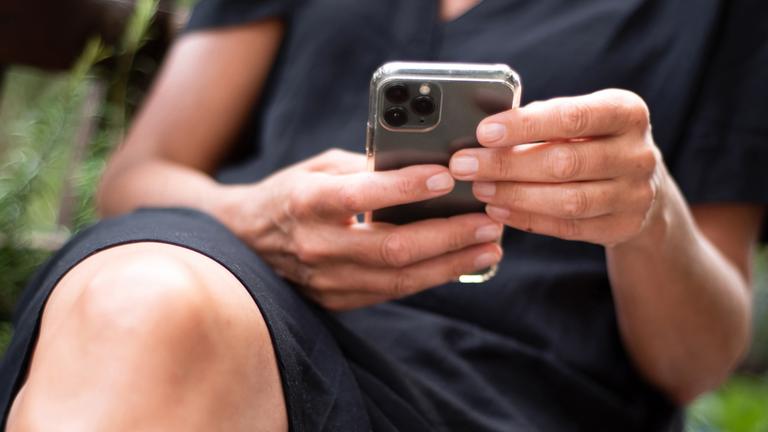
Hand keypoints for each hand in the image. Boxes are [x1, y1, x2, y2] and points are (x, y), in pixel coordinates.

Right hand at [224, 149, 502, 309]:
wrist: (246, 240)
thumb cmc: (290, 193)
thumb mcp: (319, 167)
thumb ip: (365, 167)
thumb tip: (422, 165)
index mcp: (306, 201)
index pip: (361, 196)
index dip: (406, 188)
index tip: (447, 176)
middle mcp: (316, 245)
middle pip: (393, 248)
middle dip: (448, 235)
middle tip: (488, 221)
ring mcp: (325, 280)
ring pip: (398, 279)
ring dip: (450, 264)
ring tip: (488, 248)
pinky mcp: (336, 299)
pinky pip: (391, 292)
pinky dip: (428, 278)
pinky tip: (458, 264)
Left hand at [449, 89, 663, 246]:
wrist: (641, 184)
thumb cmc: (592, 141)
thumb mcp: (580, 119)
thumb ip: (541, 120)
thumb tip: (485, 133)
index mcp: (627, 112)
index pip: (573, 117)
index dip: (525, 125)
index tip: (483, 132)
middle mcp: (638, 153)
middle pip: (565, 162)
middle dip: (507, 164)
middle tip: (464, 165)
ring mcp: (635, 195)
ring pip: (568, 201)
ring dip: (515, 195)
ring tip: (479, 189)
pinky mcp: (624, 227)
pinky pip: (569, 227)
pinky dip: (528, 219)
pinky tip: (499, 210)